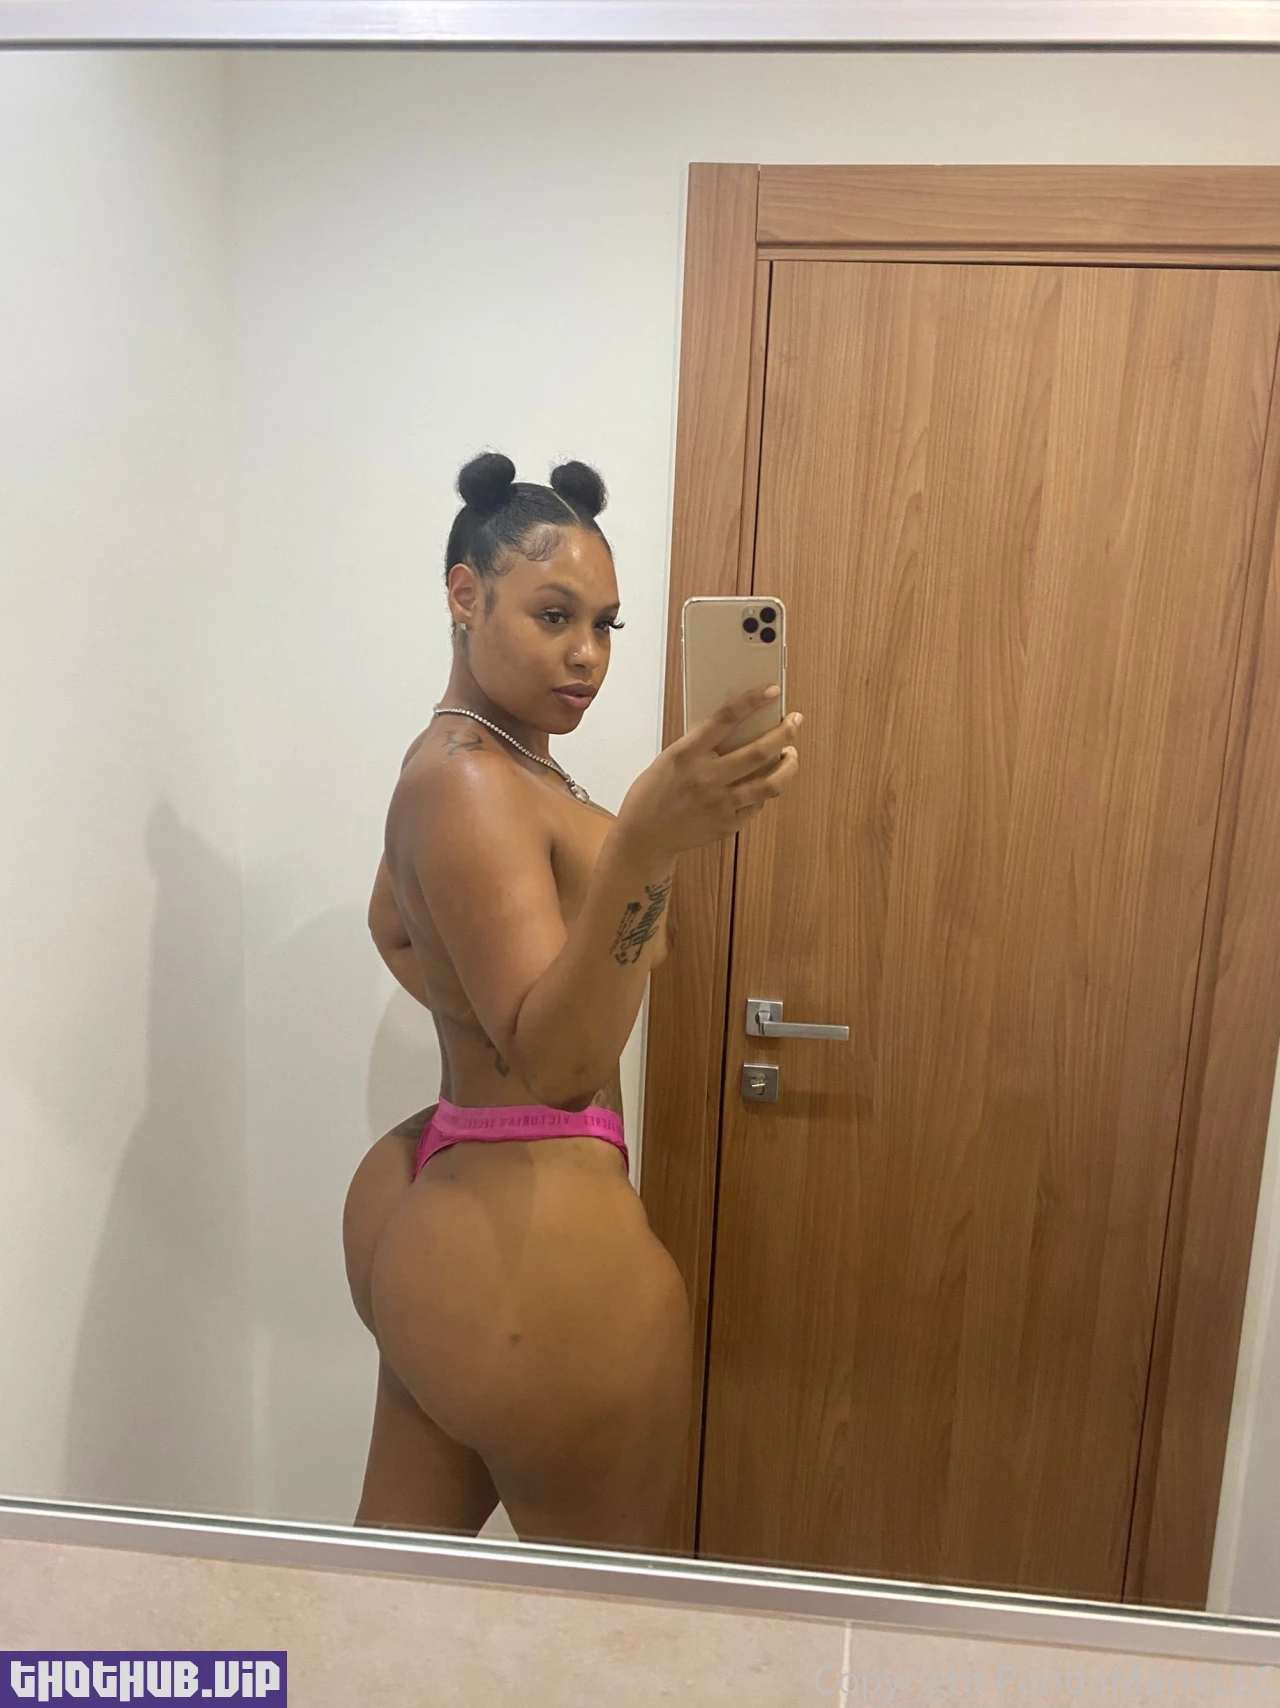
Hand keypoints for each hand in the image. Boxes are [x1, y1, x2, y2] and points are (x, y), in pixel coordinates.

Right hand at [617, 685, 802, 862]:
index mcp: (687, 754)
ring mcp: (720, 804)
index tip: (772, 690)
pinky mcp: (728, 824)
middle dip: (784, 733)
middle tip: (794, 721)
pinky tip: (767, 780)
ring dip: (789, 765)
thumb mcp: (671, 758)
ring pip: (770, 783)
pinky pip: (758, 804)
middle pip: (759, 751)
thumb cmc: (655, 791)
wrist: (645, 835)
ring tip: (791, 754)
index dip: (752, 701)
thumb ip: (701, 743)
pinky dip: (767, 789)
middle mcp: (707, 778)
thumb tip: (738, 725)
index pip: (725, 719)